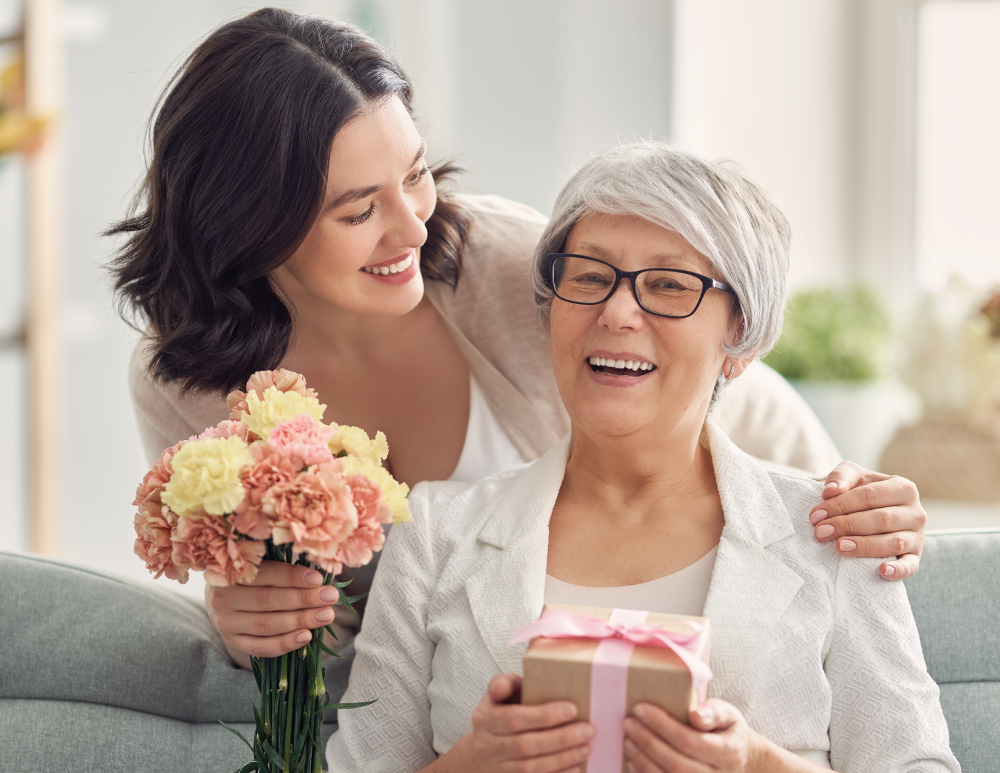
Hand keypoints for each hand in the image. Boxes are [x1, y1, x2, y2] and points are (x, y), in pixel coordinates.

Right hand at [204, 559, 338, 667]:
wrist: (225, 594)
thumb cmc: (254, 573)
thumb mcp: (263, 561)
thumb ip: (285, 565)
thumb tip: (320, 574)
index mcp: (230, 571)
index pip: (265, 574)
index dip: (292, 577)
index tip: (319, 578)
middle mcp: (222, 598)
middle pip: (267, 601)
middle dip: (303, 599)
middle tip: (330, 597)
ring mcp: (226, 623)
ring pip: (266, 625)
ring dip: (300, 620)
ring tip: (326, 615)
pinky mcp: (233, 641)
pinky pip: (261, 647)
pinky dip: (285, 643)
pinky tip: (307, 636)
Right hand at [469, 673, 592, 772]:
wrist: (482, 751)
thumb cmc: (498, 715)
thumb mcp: (497, 695)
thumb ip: (505, 683)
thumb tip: (502, 686)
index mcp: (485, 718)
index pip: (514, 718)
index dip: (543, 715)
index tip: (572, 709)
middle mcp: (487, 745)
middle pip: (526, 745)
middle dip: (561, 738)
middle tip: (587, 731)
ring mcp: (496, 768)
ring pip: (531, 767)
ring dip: (562, 758)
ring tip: (585, 748)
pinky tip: (575, 767)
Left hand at [623, 699, 759, 771]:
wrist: (740, 761)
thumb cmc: (728, 733)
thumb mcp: (729, 716)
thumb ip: (714, 712)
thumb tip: (694, 715)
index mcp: (729, 753)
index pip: (689, 741)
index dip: (662, 726)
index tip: (640, 709)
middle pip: (676, 764)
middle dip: (648, 742)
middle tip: (628, 723)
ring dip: (643, 761)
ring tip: (628, 741)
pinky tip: (633, 762)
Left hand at [810, 462, 925, 579]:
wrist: (874, 512)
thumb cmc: (862, 493)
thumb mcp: (853, 477)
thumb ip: (841, 477)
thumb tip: (830, 491)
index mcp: (903, 488)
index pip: (869, 496)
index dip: (840, 505)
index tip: (816, 516)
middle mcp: (915, 512)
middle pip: (881, 519)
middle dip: (848, 525)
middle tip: (821, 532)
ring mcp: (918, 537)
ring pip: (894, 542)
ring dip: (865, 546)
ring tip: (840, 547)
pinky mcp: (916, 557)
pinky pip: (910, 566)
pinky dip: (898, 570)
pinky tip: (881, 571)